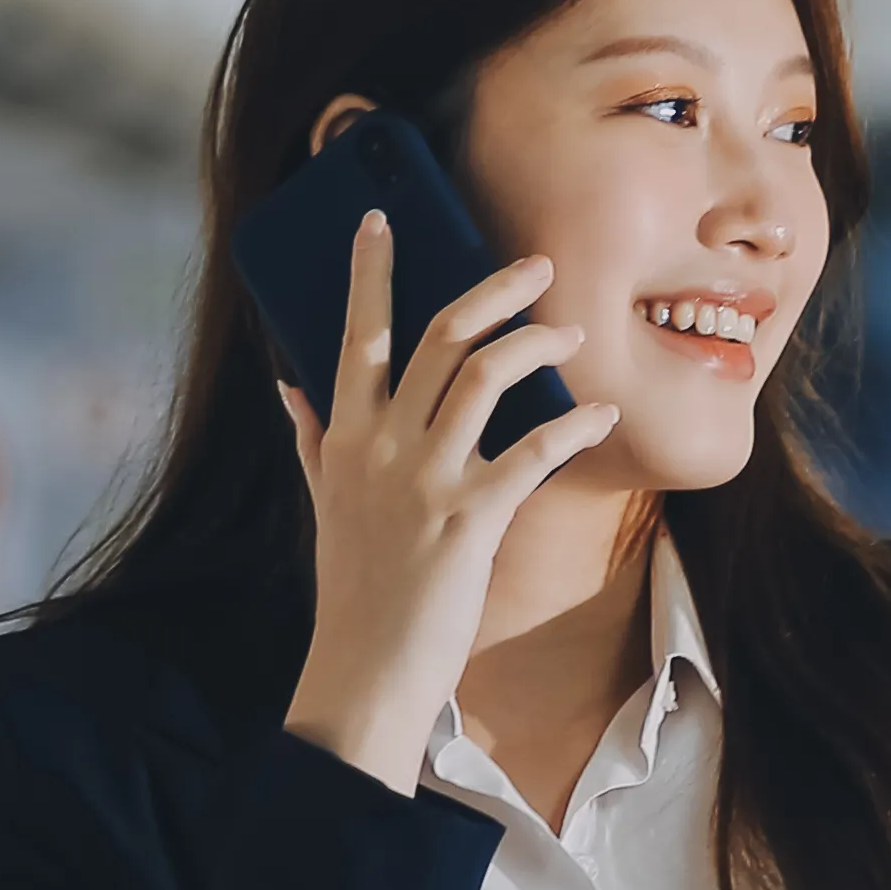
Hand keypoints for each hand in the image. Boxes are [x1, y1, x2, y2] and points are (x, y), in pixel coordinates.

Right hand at [279, 211, 619, 791]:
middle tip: (538, 265)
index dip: (370, 272)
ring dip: (537, 345)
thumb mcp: (324, 504)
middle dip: (493, 289)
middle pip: (437, 336)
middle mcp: (381, 447)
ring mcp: (425, 480)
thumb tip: (289, 388)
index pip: (356, 334)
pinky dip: (573, 426)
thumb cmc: (353, 586)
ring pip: (483, 376)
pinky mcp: (470, 518)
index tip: (381, 220)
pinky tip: (601, 416)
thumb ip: (312, 439)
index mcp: (343, 436)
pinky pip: (531, 452)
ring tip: (575, 336)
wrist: (365, 670)